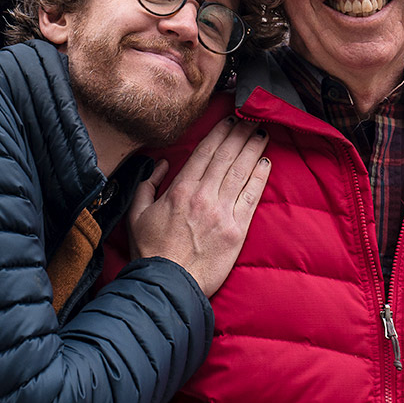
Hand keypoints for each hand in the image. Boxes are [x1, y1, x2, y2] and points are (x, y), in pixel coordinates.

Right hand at [128, 117, 270, 296]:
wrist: (168, 285)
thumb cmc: (151, 252)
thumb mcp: (137, 215)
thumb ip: (147, 186)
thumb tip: (161, 165)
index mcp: (180, 190)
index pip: (205, 152)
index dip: (220, 132)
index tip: (230, 119)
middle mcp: (204, 196)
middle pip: (227, 156)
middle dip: (241, 134)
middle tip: (252, 117)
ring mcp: (222, 213)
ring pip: (242, 172)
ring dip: (253, 149)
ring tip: (262, 133)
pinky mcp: (237, 230)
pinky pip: (251, 197)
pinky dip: (260, 178)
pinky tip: (266, 163)